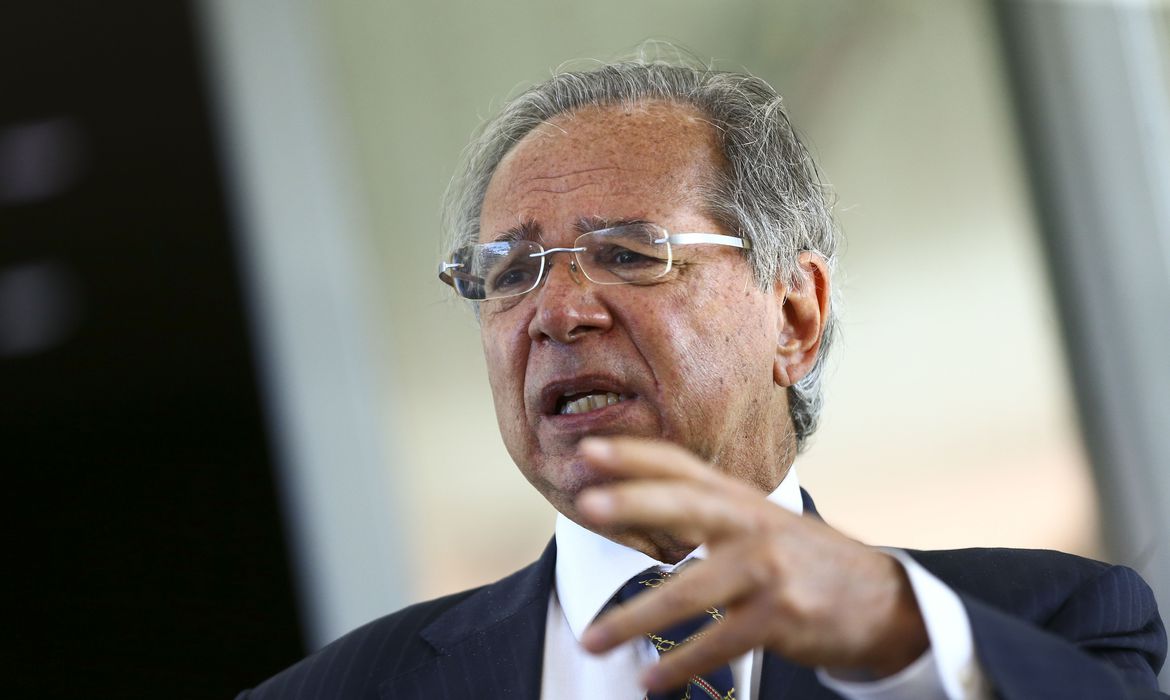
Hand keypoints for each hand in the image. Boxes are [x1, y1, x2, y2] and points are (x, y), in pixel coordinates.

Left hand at [575, 437, 928, 691]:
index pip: (682, 466)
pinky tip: (650, 680)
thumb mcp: (761, 522)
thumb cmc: (805, 561)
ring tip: (591, 641)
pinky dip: (680, 665)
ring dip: (634, 618)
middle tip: (586, 504)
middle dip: (634, 502)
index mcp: (740, 499)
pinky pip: (718, 643)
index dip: (635, 455)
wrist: (884, 601)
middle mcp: (753, 524)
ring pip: (690, 592)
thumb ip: (709, 509)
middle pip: (686, 505)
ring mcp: (768, 570)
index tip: (588, 451)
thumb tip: (634, 500)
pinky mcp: (782, 616)